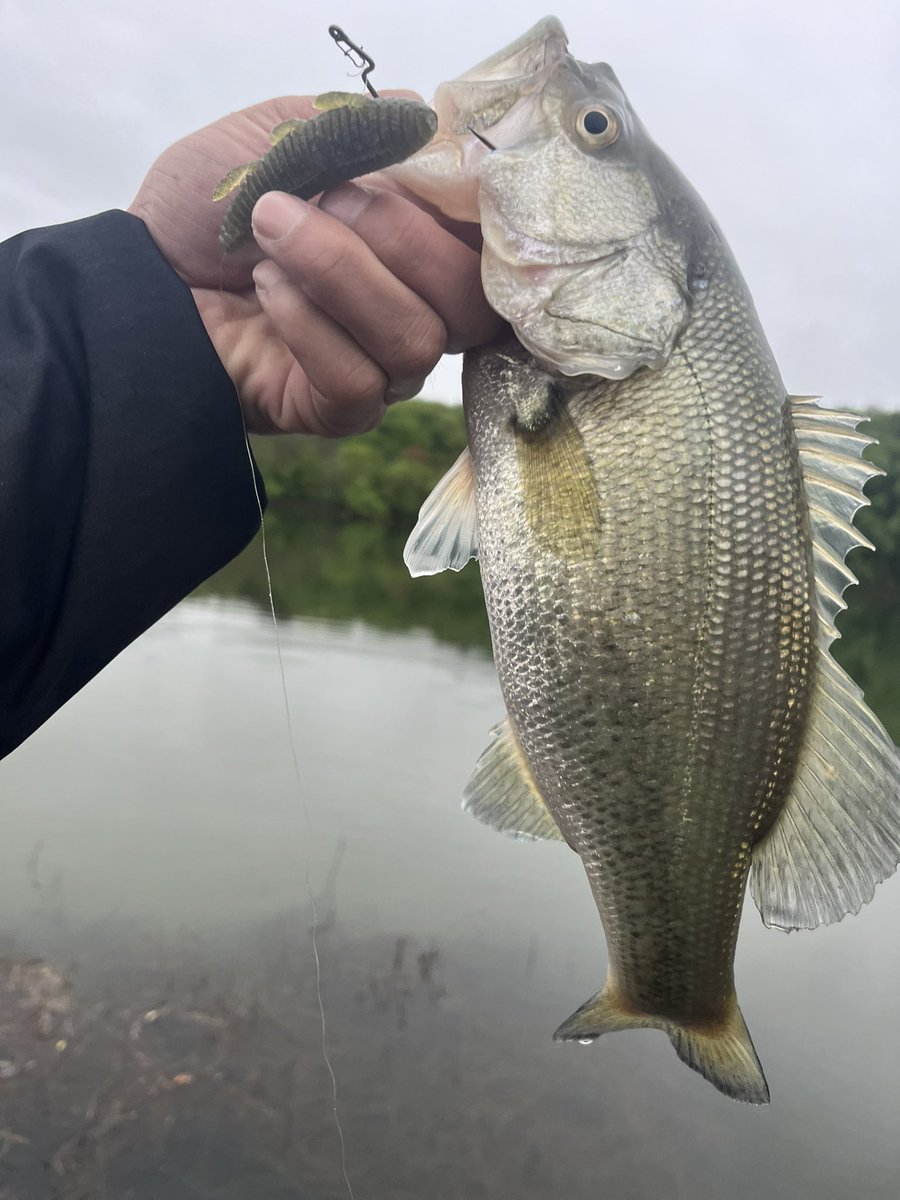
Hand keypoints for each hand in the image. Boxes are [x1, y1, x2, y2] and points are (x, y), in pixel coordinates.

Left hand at [129, 95, 503, 435]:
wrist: (139, 278)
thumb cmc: (206, 211)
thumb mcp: (276, 139)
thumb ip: (352, 126)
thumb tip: (423, 117)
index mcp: (417, 245)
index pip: (488, 244)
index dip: (469, 211)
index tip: (418, 171)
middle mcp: (416, 309)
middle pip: (468, 297)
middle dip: (395, 235)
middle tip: (322, 198)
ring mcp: (383, 368)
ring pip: (417, 340)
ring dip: (339, 273)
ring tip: (268, 237)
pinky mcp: (342, 410)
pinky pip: (359, 380)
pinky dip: (308, 326)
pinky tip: (265, 292)